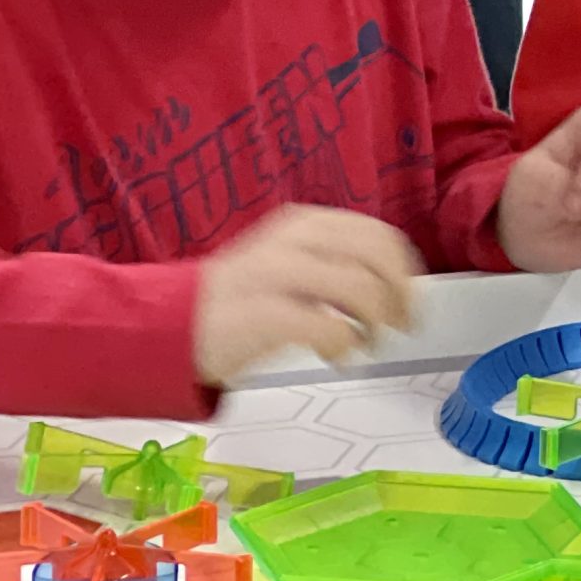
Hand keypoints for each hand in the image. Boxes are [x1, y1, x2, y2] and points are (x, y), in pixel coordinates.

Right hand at [193, 206, 422, 385]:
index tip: (411, 301)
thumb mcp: (292, 264)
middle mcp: (293, 240)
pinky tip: (339, 356)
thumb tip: (394, 287)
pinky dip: (345, 344)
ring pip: (358, 286)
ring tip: (368, 344)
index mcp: (305, 224)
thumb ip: (336, 264)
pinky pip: (327, 325)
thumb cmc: (239, 302)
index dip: (405, 270)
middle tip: (402, 326)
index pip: (378, 235)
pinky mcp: (261, 312)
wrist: (169, 325)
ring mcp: (275, 273)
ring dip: (376, 322)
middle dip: (401, 294)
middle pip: (377, 256)